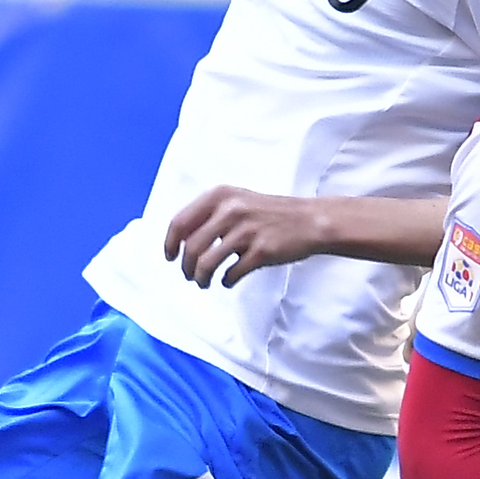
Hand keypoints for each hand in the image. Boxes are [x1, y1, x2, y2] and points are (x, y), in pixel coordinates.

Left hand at [164, 186, 324, 285]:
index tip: (170, 257)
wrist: (309, 221)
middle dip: (186, 267)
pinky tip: (229, 280)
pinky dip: (226, 281)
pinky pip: (232, 273)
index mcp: (220, 196)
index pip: (180, 222)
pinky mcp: (261, 251)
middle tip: (190, 276)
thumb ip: (211, 214)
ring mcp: (246, 231)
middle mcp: (230, 210)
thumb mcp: (238, 201)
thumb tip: (182, 240)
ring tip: (205, 282)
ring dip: (202, 278)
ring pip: (208, 263)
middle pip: (191, 247)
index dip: (170, 243)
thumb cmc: (271, 213)